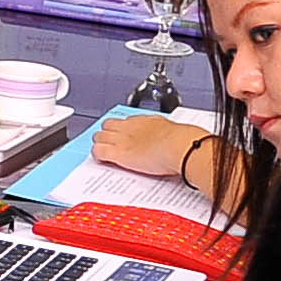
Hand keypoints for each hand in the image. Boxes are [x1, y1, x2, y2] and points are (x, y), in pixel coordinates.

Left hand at [90, 112, 204, 178]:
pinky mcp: (118, 153)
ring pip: (98, 136)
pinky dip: (97, 155)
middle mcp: (131, 127)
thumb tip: (175, 141)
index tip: (124, 136)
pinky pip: (98, 151)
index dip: (121, 130)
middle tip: (111, 144)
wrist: (181, 147)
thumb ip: (168, 135)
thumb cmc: (183, 141)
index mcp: (145, 120)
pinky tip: (101, 160)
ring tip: (105, 152)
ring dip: (100, 144)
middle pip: (107, 125)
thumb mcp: (174, 132)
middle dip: (107, 134)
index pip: (125, 121)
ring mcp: (122, 139)